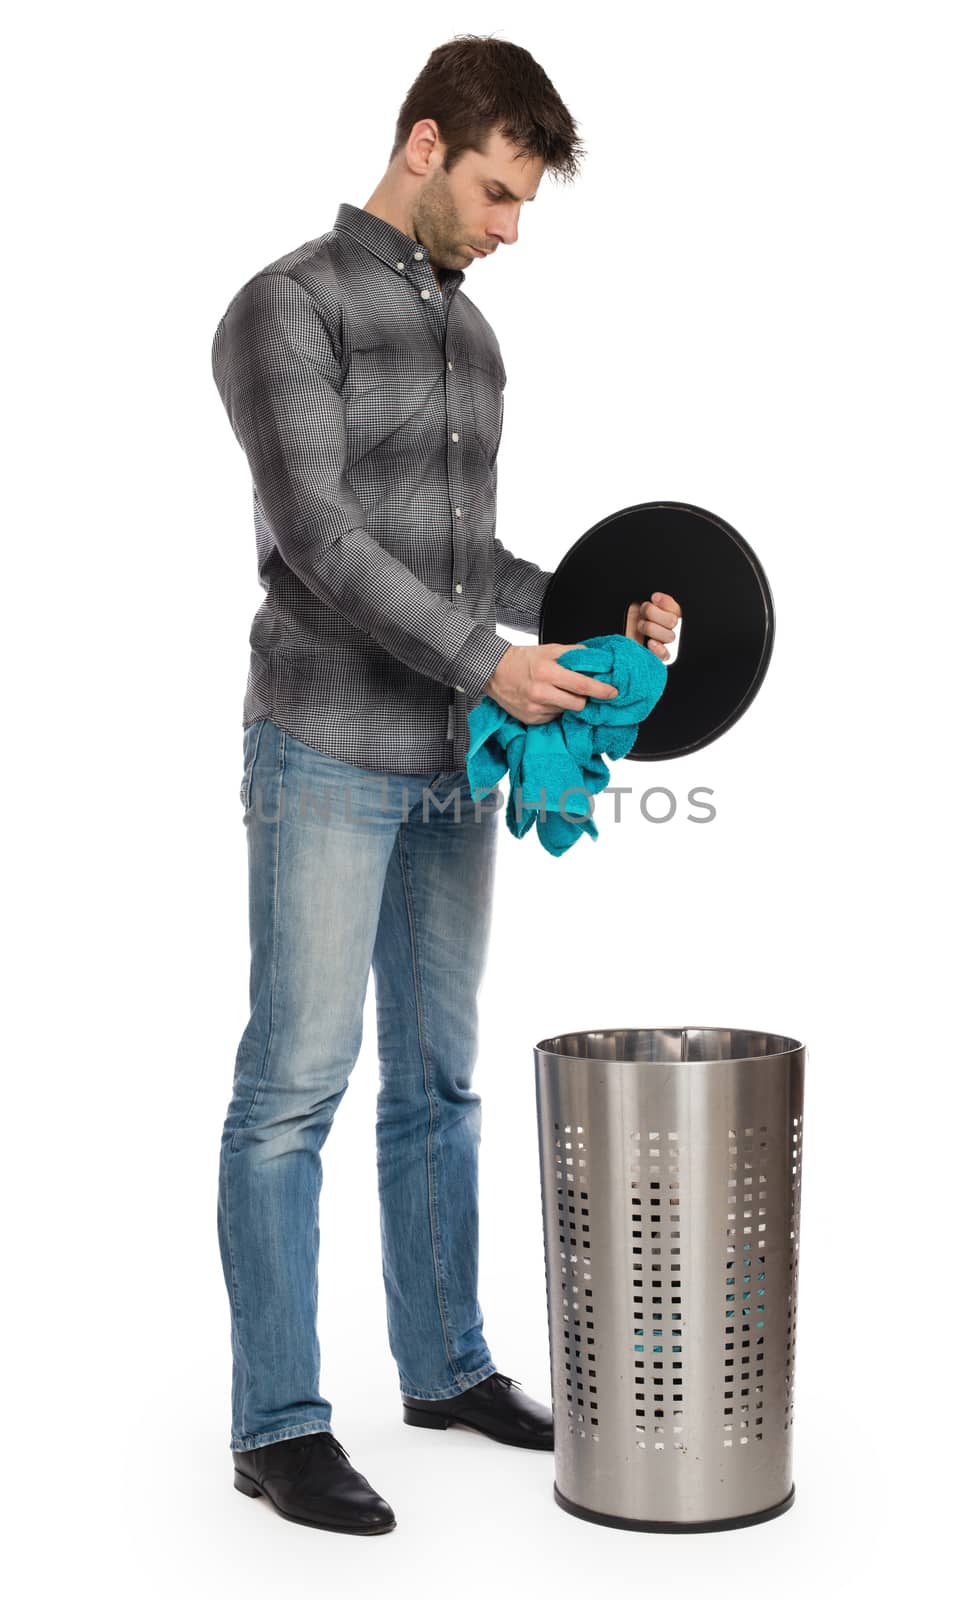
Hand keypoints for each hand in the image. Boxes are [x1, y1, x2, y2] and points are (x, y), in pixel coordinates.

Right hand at [483, 642, 620, 725]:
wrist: (495, 673)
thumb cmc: (523, 660)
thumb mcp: (549, 649)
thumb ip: (574, 654)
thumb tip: (596, 659)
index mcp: (547, 673)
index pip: (582, 685)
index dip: (601, 690)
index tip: (613, 692)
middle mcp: (541, 693)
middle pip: (578, 705)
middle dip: (584, 699)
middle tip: (581, 691)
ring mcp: (535, 709)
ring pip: (566, 712)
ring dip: (567, 704)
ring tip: (556, 692)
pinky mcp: (531, 720)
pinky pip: (554, 718)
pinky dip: (554, 709)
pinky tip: (545, 699)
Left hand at [626, 592, 681, 660]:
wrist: (618, 642)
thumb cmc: (626, 623)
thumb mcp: (636, 607)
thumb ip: (651, 603)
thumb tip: (656, 597)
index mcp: (665, 615)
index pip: (676, 609)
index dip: (667, 603)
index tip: (654, 598)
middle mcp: (666, 629)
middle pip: (673, 621)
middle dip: (654, 614)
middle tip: (643, 613)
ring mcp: (663, 644)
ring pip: (670, 636)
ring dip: (652, 629)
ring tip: (640, 627)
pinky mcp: (657, 657)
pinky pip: (666, 656)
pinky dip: (659, 649)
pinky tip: (651, 643)